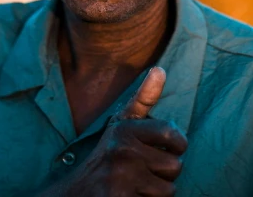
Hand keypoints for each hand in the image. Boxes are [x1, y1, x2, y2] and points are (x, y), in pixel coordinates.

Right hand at [40, 67, 187, 196]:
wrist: (75, 193)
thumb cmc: (108, 155)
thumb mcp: (122, 124)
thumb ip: (144, 98)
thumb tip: (160, 69)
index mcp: (125, 129)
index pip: (174, 135)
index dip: (176, 146)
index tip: (163, 149)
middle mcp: (122, 151)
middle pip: (175, 166)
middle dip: (163, 173)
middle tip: (141, 172)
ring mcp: (120, 178)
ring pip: (168, 190)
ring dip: (156, 191)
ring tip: (136, 186)